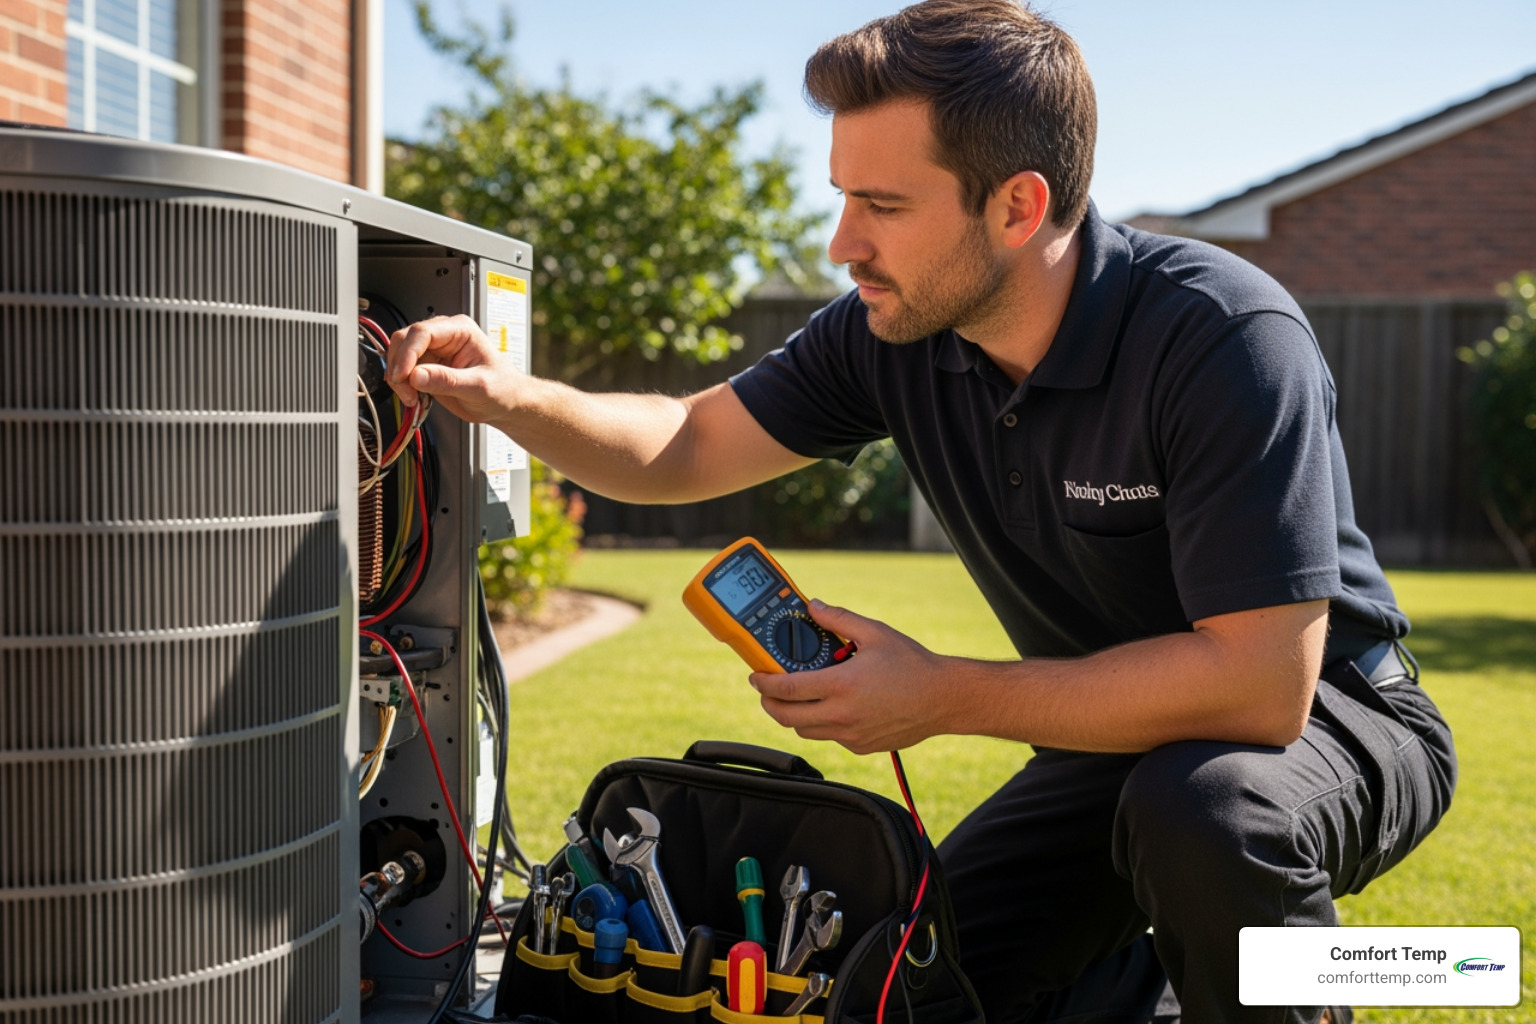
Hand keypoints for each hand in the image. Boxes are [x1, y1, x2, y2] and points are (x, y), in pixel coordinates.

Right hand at [385, 314, 518, 423]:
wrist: (507, 403)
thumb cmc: (503, 389)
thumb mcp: (479, 387)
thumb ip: (447, 380)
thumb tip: (416, 375)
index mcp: (460, 330)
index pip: (423, 332)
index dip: (408, 353)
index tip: (403, 375)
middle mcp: (443, 336)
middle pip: (405, 340)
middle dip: (400, 366)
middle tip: (406, 390)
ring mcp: (433, 351)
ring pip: (398, 355)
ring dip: (398, 378)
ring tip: (412, 397)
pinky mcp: (426, 367)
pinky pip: (403, 371)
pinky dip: (401, 385)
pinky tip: (414, 397)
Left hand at [749, 600, 949, 754]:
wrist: (943, 699)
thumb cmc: (912, 665)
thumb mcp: (875, 633)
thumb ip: (839, 619)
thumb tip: (813, 606)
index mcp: (841, 685)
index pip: (786, 689)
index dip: (763, 682)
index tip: (756, 676)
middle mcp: (842, 714)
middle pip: (787, 717)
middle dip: (769, 703)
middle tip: (767, 690)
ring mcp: (851, 734)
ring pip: (806, 730)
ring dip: (794, 715)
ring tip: (797, 696)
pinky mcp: (861, 746)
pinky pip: (830, 737)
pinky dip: (822, 723)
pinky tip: (832, 706)